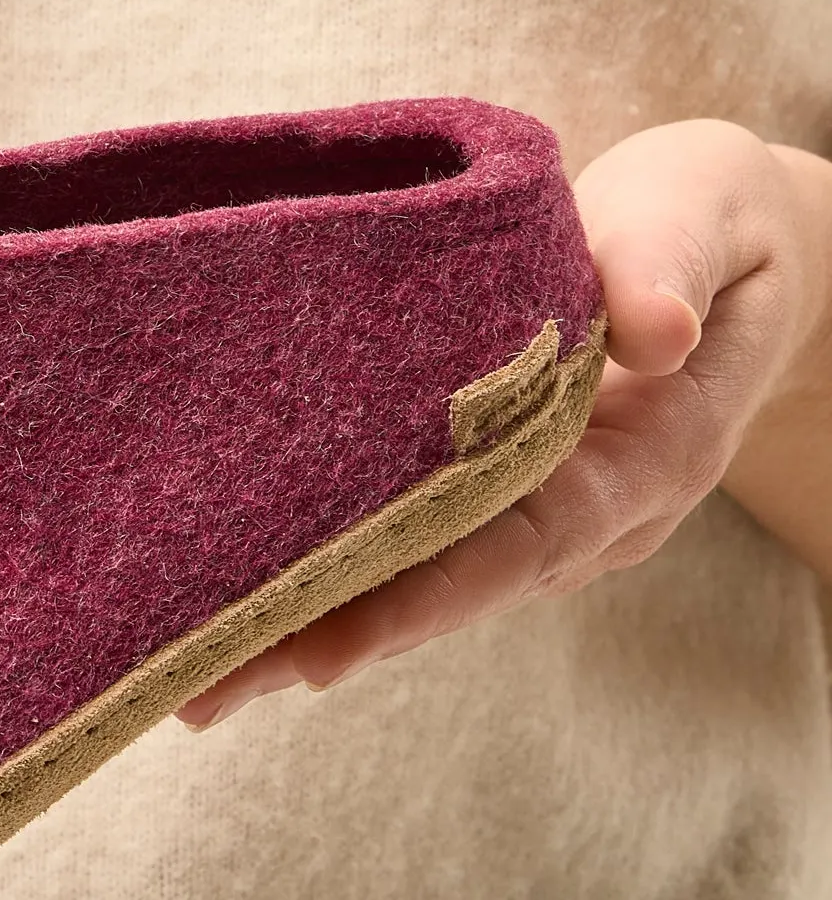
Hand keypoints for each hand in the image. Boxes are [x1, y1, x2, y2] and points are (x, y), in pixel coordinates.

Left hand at [177, 119, 831, 728]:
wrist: (719, 247)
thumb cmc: (703, 219)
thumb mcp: (702, 209)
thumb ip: (670, 262)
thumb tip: (654, 334)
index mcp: (642, 460)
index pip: (523, 545)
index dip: (424, 599)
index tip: (325, 649)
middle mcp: (581, 515)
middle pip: (440, 594)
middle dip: (320, 641)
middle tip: (196, 689)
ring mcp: (530, 516)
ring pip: (409, 587)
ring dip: (297, 631)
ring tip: (181, 679)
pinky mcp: (484, 497)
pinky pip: (400, 549)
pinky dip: (315, 584)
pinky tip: (220, 615)